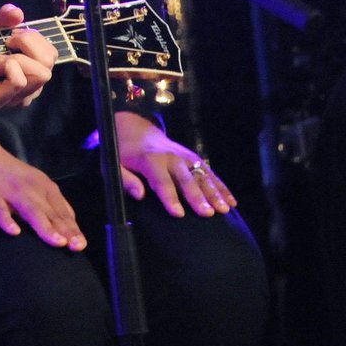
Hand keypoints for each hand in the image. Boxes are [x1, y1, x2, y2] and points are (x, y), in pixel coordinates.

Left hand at [0, 4, 53, 110]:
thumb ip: (4, 19)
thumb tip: (17, 12)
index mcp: (33, 70)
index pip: (52, 53)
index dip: (34, 39)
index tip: (11, 37)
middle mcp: (31, 87)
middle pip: (50, 61)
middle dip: (28, 45)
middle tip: (5, 46)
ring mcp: (17, 97)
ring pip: (41, 73)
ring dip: (17, 59)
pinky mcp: (0, 102)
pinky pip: (19, 81)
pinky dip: (9, 68)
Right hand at [0, 126, 86, 250]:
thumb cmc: (8, 172)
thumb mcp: (34, 182)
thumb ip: (49, 202)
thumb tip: (68, 223)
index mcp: (44, 186)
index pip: (62, 210)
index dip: (72, 228)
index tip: (81, 245)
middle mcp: (31, 188)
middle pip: (51, 212)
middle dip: (65, 230)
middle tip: (77, 247)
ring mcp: (10, 191)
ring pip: (31, 210)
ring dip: (45, 226)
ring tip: (57, 242)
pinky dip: (6, 220)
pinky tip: (14, 231)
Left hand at [115, 111, 236, 217]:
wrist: (136, 131)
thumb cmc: (124, 154)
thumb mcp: (114, 165)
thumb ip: (126, 180)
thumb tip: (139, 195)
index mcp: (150, 160)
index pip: (161, 181)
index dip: (169, 198)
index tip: (178, 214)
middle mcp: (171, 157)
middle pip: (186, 179)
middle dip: (197, 196)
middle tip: (208, 214)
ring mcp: (185, 157)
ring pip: (202, 175)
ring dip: (214, 193)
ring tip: (224, 209)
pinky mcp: (194, 159)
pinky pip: (210, 173)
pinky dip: (221, 187)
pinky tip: (231, 202)